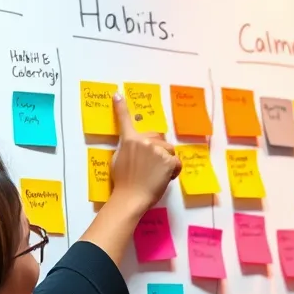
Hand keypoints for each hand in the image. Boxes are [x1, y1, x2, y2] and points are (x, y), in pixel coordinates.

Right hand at [110, 94, 180, 214]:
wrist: (131, 198)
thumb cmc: (122, 182)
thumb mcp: (118, 160)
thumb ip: (127, 148)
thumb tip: (133, 145)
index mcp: (129, 140)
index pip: (125, 120)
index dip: (121, 107)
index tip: (118, 94)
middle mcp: (144, 141)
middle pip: (157, 139)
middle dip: (157, 150)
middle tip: (149, 167)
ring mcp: (157, 150)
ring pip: (168, 150)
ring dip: (166, 160)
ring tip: (157, 174)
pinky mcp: (168, 160)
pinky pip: (176, 162)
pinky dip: (173, 170)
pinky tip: (165, 178)